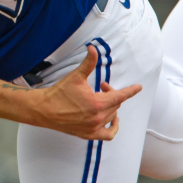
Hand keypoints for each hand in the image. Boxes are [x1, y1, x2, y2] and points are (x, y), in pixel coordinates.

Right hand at [25, 45, 141, 139]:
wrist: (44, 110)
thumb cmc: (59, 92)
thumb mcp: (76, 76)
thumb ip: (88, 63)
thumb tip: (93, 48)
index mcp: (97, 103)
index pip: (120, 96)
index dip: (131, 90)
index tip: (138, 87)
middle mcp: (98, 117)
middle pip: (115, 104)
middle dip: (112, 93)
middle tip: (102, 86)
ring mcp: (93, 128)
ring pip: (112, 116)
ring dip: (110, 106)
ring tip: (101, 99)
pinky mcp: (88, 134)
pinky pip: (108, 135)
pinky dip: (113, 128)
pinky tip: (112, 120)